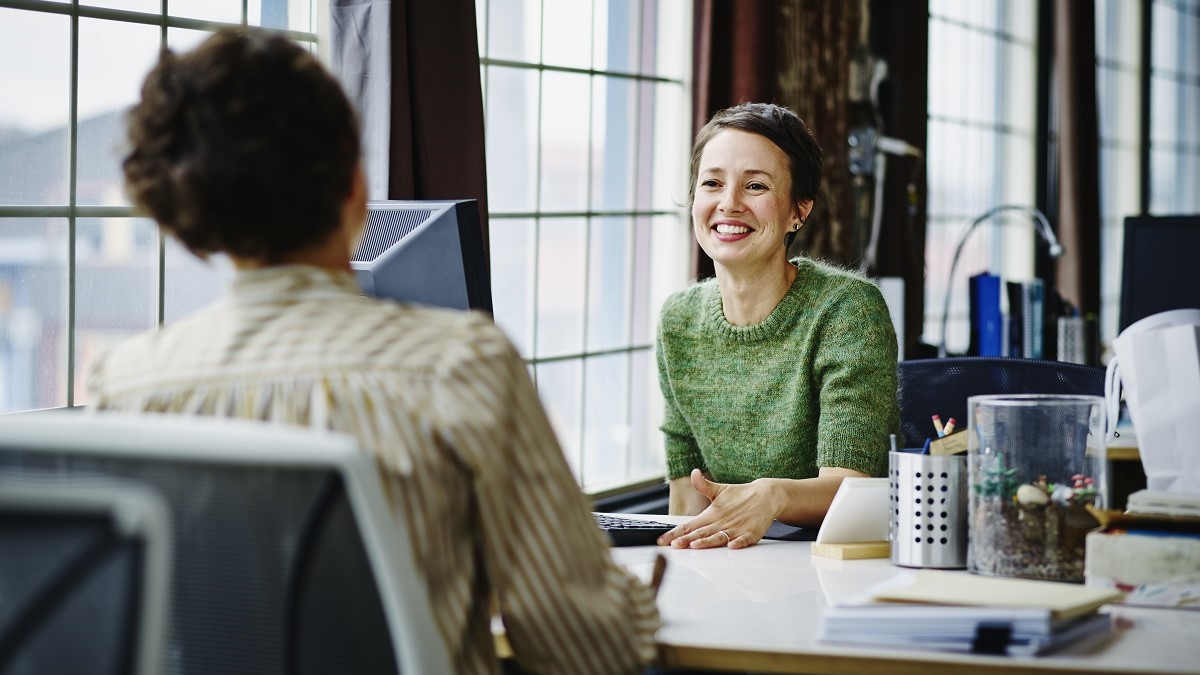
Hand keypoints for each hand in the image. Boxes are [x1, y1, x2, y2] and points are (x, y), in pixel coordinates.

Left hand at [656, 469, 778, 548]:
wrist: (767, 496)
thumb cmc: (741, 496)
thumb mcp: (720, 490)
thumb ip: (704, 486)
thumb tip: (694, 473)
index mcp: (712, 513)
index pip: (690, 525)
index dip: (676, 533)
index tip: (662, 540)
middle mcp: (722, 522)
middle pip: (701, 532)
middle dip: (686, 540)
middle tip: (674, 546)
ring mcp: (736, 528)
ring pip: (719, 537)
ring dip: (708, 542)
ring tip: (696, 545)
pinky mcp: (751, 533)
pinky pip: (743, 540)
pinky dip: (737, 543)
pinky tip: (731, 546)